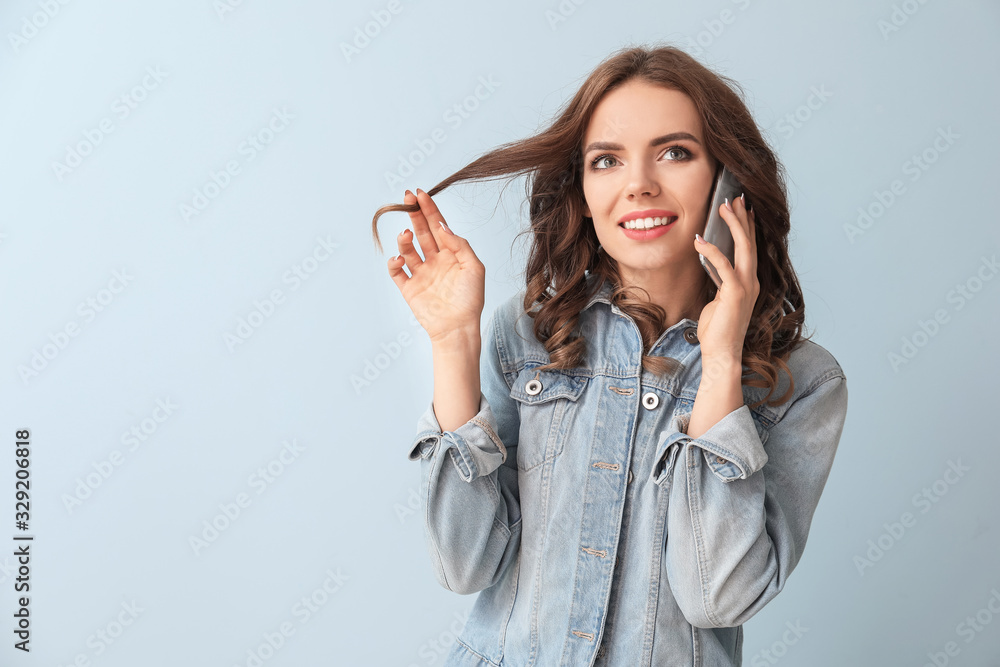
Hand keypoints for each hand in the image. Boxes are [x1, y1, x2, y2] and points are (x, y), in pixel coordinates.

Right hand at [388, 189, 484, 343]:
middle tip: (407, 197)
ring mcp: (421, 274)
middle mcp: (434, 261)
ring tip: (406, 234)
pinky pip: (396, 271)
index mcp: (451, 254)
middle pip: (422, 232)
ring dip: (404, 239)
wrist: (457, 328)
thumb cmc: (470, 300)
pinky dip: (393, 262)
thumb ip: (459, 244)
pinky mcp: (409, 288)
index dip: (429, 209)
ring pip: (407, 249)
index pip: (438, 226)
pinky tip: (398, 258)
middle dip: (414, 214)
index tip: (420, 194)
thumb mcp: (474, 267)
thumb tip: (443, 226)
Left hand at [692, 194, 758, 364]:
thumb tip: (711, 263)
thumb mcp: (718, 299)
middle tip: (734, 198)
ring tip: (724, 207)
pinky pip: (724, 266)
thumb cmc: (717, 329)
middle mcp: (752, 282)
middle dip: (742, 218)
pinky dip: (712, 252)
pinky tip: (699, 240)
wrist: (721, 353)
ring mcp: (746, 287)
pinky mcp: (735, 294)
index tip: (742, 208)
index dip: (747, 227)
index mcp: (749, 282)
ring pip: (743, 248)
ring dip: (734, 225)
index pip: (750, 249)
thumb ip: (719, 281)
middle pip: (750, 242)